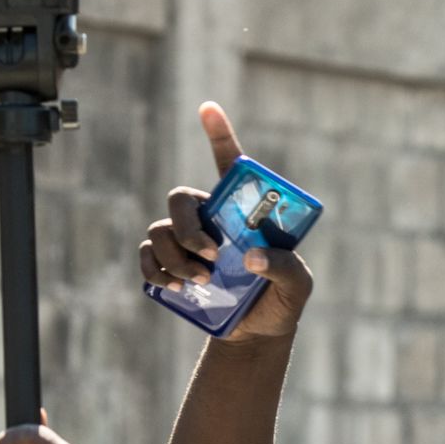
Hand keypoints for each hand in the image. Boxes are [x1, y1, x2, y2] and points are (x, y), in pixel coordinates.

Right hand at [139, 102, 313, 340]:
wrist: (255, 335)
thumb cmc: (280, 300)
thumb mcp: (297, 286)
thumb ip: (286, 268)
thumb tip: (254, 258)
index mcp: (241, 211)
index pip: (229, 164)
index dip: (218, 133)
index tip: (208, 108)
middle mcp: (209, 217)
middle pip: (181, 199)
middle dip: (190, 227)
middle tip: (213, 256)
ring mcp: (185, 240)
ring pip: (161, 231)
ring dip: (177, 257)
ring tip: (203, 282)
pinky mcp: (168, 264)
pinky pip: (147, 256)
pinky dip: (156, 271)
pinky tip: (175, 287)